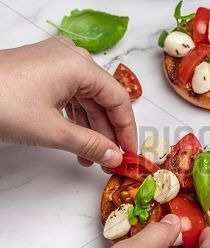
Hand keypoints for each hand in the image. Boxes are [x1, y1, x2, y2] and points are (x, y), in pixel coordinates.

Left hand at [0, 36, 136, 167]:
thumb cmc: (3, 103)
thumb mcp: (53, 130)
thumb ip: (91, 144)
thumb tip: (115, 158)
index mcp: (80, 65)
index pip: (118, 99)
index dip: (127, 130)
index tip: (129, 153)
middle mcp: (72, 58)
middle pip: (103, 100)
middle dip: (107, 132)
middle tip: (111, 159)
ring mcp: (56, 63)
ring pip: (86, 100)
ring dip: (91, 130)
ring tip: (91, 158)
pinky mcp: (43, 71)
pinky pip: (70, 96)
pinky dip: (74, 120)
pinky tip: (75, 141)